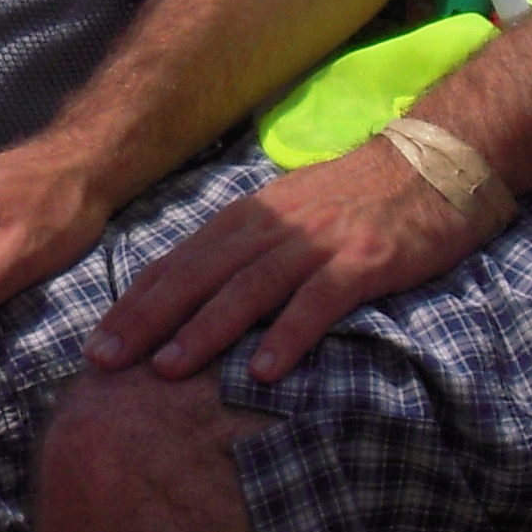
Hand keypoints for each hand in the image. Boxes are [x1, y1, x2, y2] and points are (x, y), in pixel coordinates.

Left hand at [85, 135, 500, 387]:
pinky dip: (288, 334)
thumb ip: (244, 250)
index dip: (135, 301)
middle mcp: (273, 227)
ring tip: (168, 368)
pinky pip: (319, 300)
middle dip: (148, 318)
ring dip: (205, 329)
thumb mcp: (288, 214)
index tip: (95, 342)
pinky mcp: (363, 260)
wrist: (436, 161)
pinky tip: (264, 371)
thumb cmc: (357, 198)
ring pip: (249, 287)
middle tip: (106, 360)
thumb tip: (193, 296)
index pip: (178, 262)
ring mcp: (318, 242)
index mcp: (248, 218)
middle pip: (198, 274)